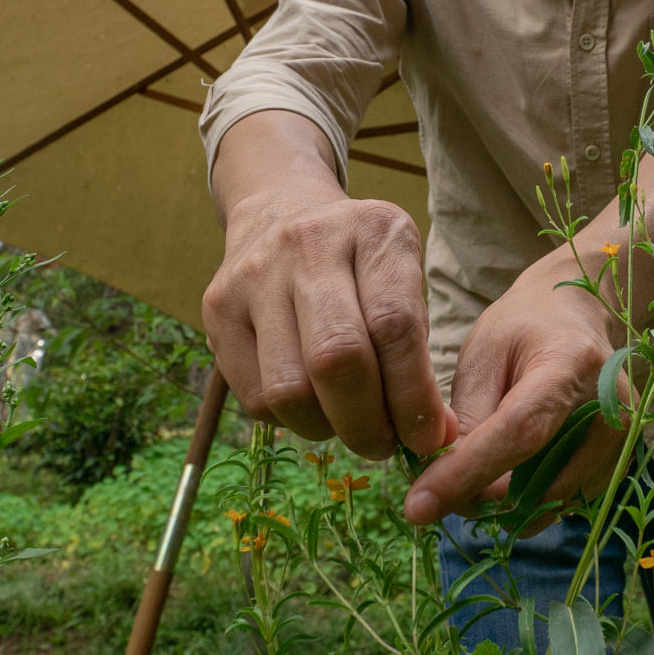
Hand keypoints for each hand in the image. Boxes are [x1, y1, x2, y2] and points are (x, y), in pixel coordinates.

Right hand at [203, 112, 451, 459]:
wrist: (281, 209)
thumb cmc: (360, 263)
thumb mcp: (403, 279)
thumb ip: (419, 352)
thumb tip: (436, 437)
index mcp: (374, 231)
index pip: (395, 327)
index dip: (414, 397)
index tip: (430, 438)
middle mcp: (310, 245)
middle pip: (336, 359)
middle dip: (367, 423)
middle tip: (385, 445)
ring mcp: (255, 274)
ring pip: (288, 388)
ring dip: (326, 429)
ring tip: (348, 426)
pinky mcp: (217, 307)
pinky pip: (253, 396)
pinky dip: (290, 420)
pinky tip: (311, 405)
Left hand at [404, 252, 623, 526]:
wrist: (577, 318)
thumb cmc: (524, 327)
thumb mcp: (482, 355)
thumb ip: (468, 418)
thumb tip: (448, 481)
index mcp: (572, 363)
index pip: (520, 432)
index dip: (468, 473)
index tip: (418, 505)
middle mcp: (612, 407)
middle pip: (540, 480)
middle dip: (479, 497)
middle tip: (436, 489)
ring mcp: (622, 439)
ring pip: (551, 502)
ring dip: (503, 505)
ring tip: (474, 472)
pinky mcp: (618, 462)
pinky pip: (565, 503)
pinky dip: (529, 501)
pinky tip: (509, 472)